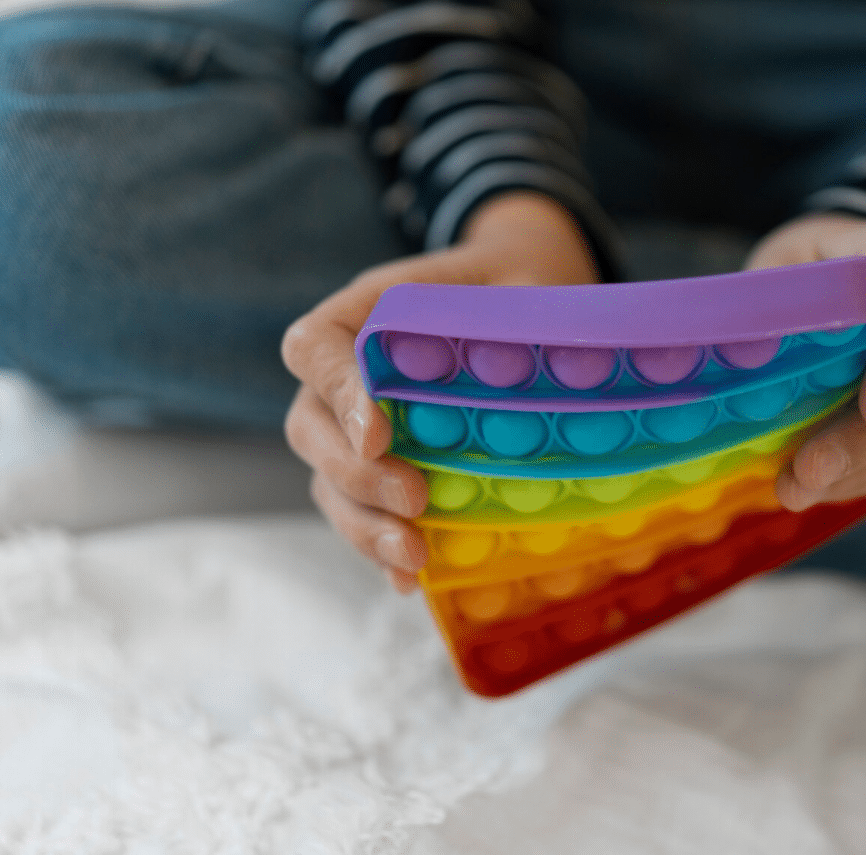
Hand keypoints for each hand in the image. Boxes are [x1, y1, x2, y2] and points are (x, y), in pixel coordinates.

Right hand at [281, 192, 598, 592]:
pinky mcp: (384, 470)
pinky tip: (413, 581)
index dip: (336, 391)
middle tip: (414, 500)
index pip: (315, 345)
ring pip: (328, 481)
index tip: (378, 434)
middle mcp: (344, 373)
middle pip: (311, 426)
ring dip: (363, 525)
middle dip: (356, 475)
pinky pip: (363, 512)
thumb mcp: (519, 284)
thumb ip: (514, 316)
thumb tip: (554, 366)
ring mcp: (356, 426)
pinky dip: (382, 549)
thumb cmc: (518, 287)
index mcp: (365, 313)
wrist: (524, 292)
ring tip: (414, 557)